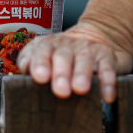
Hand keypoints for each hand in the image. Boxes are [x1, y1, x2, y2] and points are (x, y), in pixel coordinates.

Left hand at [16, 0, 132, 103]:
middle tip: (60, 90)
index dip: (39, 62)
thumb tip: (24, 70)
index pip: (41, 50)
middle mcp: (67, 46)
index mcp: (48, 45)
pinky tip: (107, 96)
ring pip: (84, 61)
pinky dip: (108, 83)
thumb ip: (30, 61)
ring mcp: (88, 51)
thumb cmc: (64, 54)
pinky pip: (108, 69)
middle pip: (62, 57)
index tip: (38, 77)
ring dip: (82, 75)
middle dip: (60, 73)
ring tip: (80, 89)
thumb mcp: (45, 53)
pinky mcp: (108, 58)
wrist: (98, 36)